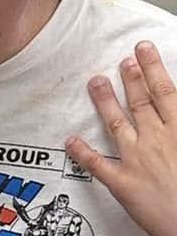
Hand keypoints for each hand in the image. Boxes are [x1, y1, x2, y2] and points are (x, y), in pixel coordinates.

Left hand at [68, 41, 176, 235]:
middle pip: (141, 102)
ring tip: (95, 82)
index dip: (153, 69)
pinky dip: (81, 152)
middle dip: (131, 78)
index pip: (166, 92)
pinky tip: (69, 139)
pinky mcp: (123, 184)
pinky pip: (97, 165)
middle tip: (122, 60)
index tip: (142, 50)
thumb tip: (175, 107)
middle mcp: (158, 140)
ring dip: (104, 102)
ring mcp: (138, 161)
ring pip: (117, 124)